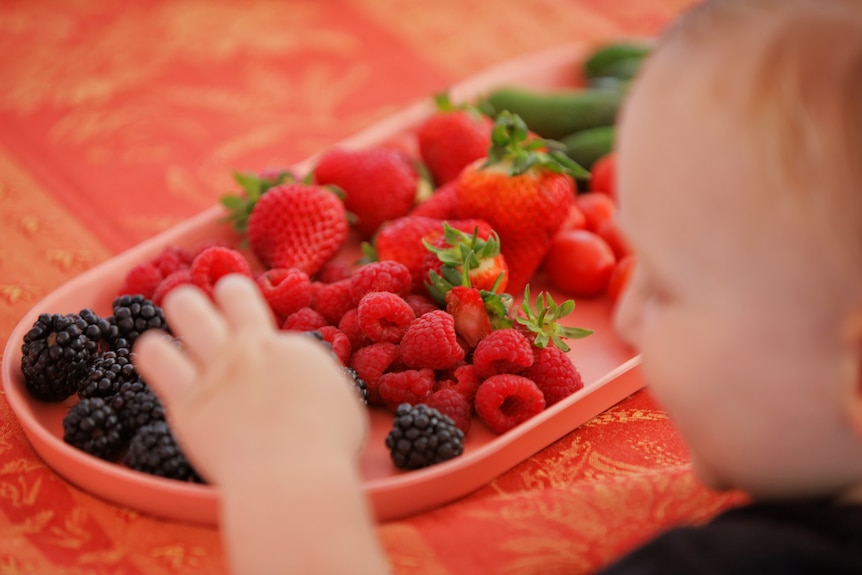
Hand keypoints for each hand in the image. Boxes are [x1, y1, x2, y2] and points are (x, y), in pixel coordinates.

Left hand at [132, 273, 367, 485]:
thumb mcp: (341, 402)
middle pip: (232, 293)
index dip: (266, 334)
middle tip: (222, 305)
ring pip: (187, 308)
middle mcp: (251, 348)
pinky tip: (157, 355)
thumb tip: (308, 385)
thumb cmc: (327, 449)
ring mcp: (216, 369)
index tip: (264, 349)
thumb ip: (317, 383)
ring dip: (185, 306)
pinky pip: (156, 357)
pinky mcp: (185, 399)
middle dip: (227, 292)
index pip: (271, 326)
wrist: (293, 477)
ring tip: (183, 314)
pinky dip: (154, 351)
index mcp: (290, 349)